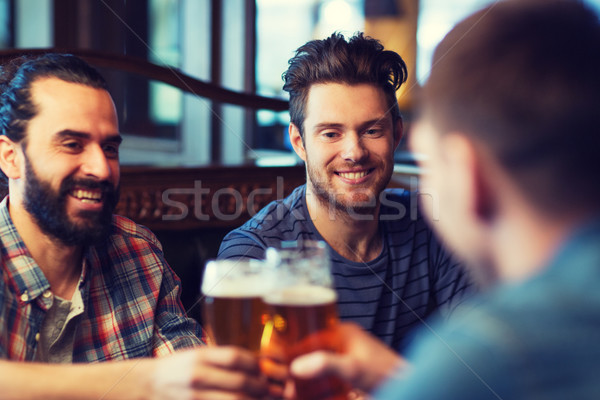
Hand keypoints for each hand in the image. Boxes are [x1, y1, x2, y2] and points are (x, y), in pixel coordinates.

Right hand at [152, 346, 268, 399]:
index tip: (261, 368)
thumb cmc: (177, 368)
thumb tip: (255, 364)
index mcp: (199, 356)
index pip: (235, 357)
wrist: (148, 385)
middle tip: (266, 388)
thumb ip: (221, 359)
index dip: (254, 363)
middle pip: (239, 381)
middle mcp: (197, 375)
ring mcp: (195, 397)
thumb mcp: (197, 354)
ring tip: (258, 398)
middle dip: (259, 386)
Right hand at [288, 323, 407, 395]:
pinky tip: (308, 397)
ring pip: (319, 366)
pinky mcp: (352, 376)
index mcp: (344, 332)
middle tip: (285, 384)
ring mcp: (349, 359)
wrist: (411, 388)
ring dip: (306, 379)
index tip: (278, 361)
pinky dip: (317, 387)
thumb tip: (296, 366)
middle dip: (298, 368)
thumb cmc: (387, 375)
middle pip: (312, 351)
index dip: (293, 347)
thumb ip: (326, 364)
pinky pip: (328, 378)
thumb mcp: (353, 368)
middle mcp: (345, 343)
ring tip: (292, 393)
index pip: (310, 333)